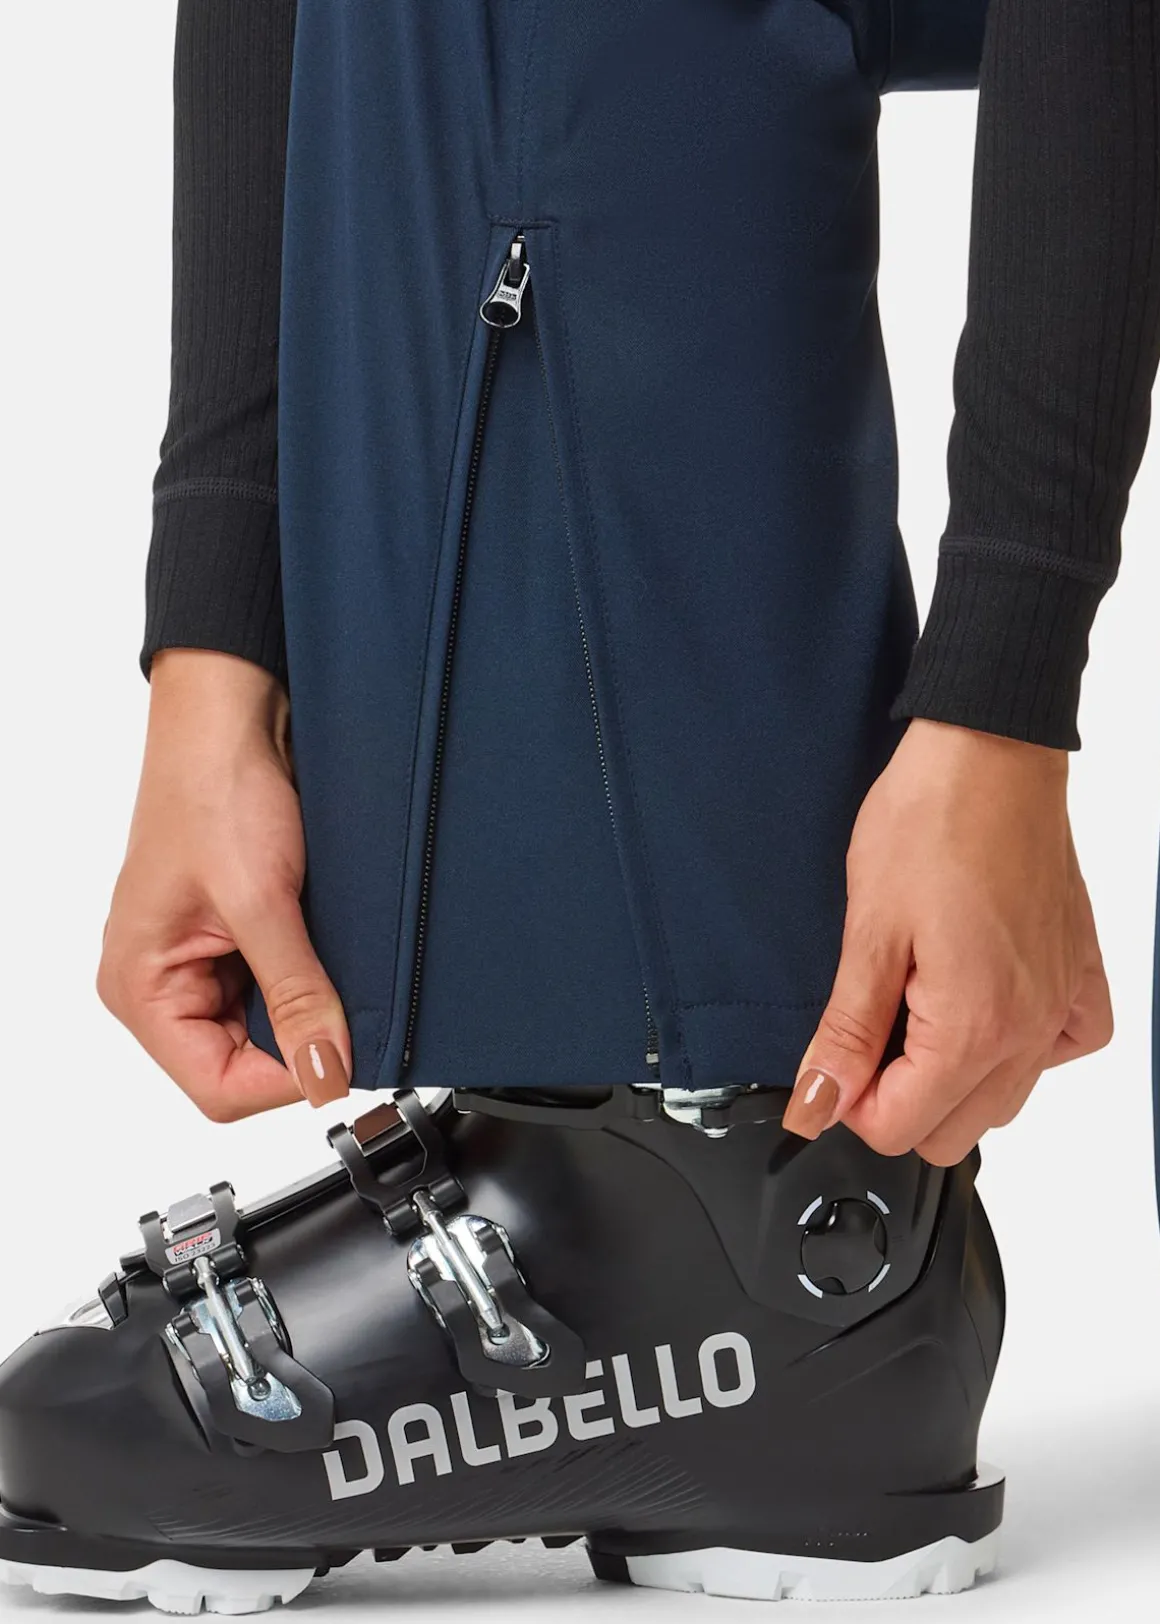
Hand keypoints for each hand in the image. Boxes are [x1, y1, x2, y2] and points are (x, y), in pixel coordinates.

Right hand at [97, 650, 351, 1121]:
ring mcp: (201, 961)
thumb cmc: (214, 788)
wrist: (234, 715)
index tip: (342, 1054)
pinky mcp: (237, 937)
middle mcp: (162, 983)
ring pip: (269, 1027)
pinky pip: (281, 986)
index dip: (287, 1079)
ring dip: (309, 1005)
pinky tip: (328, 945)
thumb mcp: (262, 902)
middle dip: (300, 1040)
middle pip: (244, 1064)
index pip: (218, 1087)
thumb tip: (327, 1072)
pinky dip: (312, 976)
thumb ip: (296, 994)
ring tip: (330, 956)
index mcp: (140, 987)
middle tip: (348, 1003)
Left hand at [782, 719, 1112, 1163]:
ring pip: (1006, 1099)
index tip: (833, 1058)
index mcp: (973, 1027)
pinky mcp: (1080, 973)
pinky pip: (1063, 1047)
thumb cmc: (931, 821)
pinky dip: (1024, 1046)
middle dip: (898, 1098)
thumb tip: (816, 1106)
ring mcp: (1061, 1004)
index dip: (849, 1101)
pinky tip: (987, 1006)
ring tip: (918, 1006)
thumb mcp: (867, 932)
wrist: (990, 753)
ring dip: (954, 1077)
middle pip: (953, 1129)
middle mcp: (1029, 1029)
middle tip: (868, 1030)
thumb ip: (844, 1033)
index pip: (900, 1128)